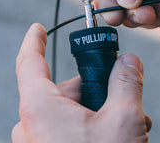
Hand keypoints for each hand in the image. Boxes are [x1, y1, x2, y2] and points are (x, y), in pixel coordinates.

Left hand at [12, 24, 150, 142]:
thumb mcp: (123, 120)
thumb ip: (126, 82)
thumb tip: (129, 60)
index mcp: (40, 110)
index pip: (29, 62)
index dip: (34, 41)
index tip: (37, 28)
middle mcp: (34, 125)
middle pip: (64, 88)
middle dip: (94, 86)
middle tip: (123, 89)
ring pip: (70, 110)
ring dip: (99, 109)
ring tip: (130, 121)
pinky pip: (69, 129)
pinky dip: (93, 125)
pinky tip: (118, 135)